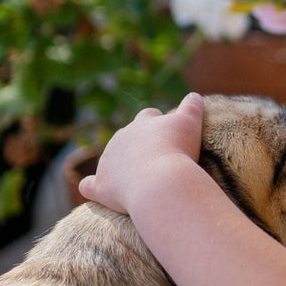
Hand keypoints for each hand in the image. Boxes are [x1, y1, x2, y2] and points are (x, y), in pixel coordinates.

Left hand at [78, 91, 203, 214]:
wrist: (160, 180)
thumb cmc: (177, 151)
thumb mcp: (190, 123)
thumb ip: (192, 107)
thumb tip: (195, 95)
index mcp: (143, 123)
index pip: (148, 116)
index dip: (156, 122)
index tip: (166, 131)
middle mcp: (121, 138)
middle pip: (127, 136)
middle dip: (136, 143)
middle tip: (152, 156)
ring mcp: (108, 161)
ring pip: (109, 159)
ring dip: (117, 164)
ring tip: (132, 177)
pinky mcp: (102, 185)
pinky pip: (90, 185)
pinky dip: (91, 187)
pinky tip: (92, 190)